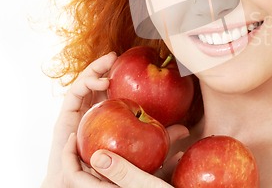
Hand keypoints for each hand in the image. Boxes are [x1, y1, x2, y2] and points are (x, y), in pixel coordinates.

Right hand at [41, 51, 188, 186]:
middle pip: (96, 82)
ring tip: (110, 63)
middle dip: (103, 65)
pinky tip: (101, 82)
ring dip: (94, 69)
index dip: (121, 74)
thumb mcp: (145, 153)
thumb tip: (185, 129)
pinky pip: (72, 97)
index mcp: (108, 116)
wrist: (82, 186)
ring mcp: (77, 115)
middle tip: (117, 56)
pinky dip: (84, 84)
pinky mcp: (65, 120)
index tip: (134, 64)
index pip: (112, 89)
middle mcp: (91, 113)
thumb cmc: (113, 173)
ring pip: (84, 83)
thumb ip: (163, 142)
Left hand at [59, 125, 188, 186]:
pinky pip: (140, 172)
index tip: (74, 135)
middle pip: (93, 170)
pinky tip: (165, 146)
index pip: (75, 178)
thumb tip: (95, 155)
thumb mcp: (145, 186)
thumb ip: (122, 172)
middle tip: (91, 126)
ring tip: (121, 131)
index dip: (68, 157)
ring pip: (118, 168)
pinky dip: (147, 159)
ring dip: (119, 152)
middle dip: (91, 149)